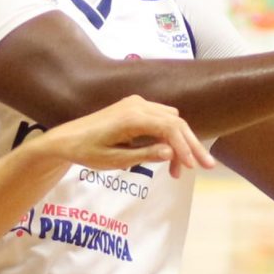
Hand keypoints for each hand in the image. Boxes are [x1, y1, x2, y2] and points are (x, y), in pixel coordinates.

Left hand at [35, 96, 212, 178]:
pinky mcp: (135, 108)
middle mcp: (138, 105)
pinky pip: (161, 118)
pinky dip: (170, 135)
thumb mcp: (114, 160)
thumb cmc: (87, 151)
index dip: (185, 147)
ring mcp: (137, 103)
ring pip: (172, 120)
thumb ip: (144, 155)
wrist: (67, 138)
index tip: (192, 167)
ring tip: (182, 169)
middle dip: (192, 145)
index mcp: (132, 117)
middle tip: (206, 167)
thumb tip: (171, 152)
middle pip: (176, 122)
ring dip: (181, 142)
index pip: (169, 128)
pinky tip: (170, 155)